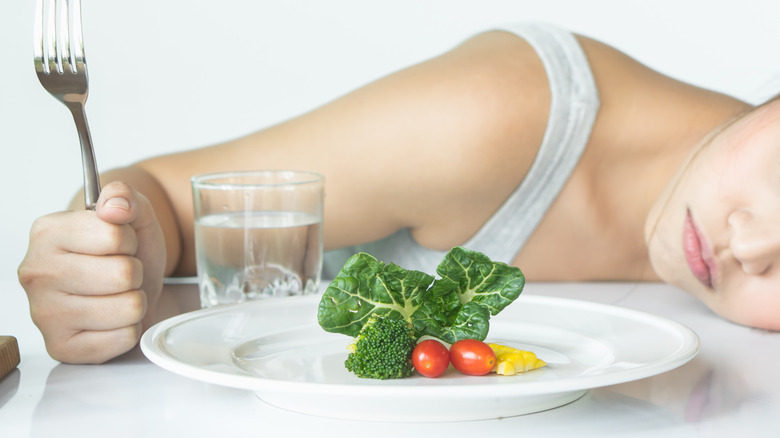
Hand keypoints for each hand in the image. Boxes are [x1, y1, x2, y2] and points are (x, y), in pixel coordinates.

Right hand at [18, 182, 166, 363]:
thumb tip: (115, 206)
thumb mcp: (132, 213)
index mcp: (47, 232)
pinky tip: (112, 318)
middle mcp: (36, 273)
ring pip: (129, 307)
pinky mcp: (62, 347)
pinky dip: (129, 328)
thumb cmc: (122, 249)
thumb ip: (125, 197)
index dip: (129, 240)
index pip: (115, 236)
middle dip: (134, 272)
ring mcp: (44, 315)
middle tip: (120, 272)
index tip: (119, 244)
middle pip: (124, 274)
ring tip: (116, 294)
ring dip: (135, 300)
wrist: (122, 282)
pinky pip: (125, 338)